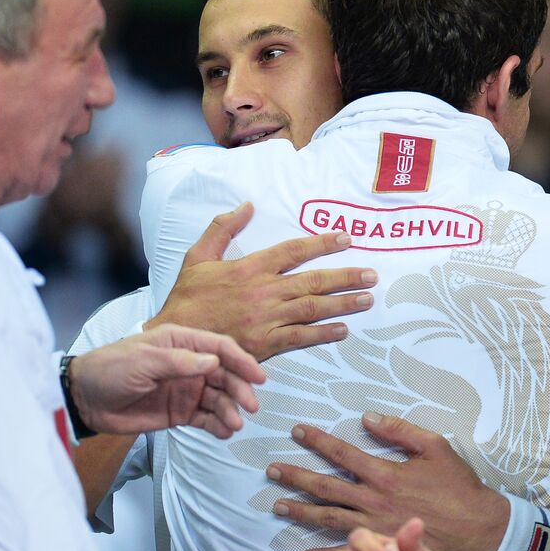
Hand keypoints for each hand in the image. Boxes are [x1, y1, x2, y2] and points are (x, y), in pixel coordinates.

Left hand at [69, 324, 264, 436]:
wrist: (85, 400)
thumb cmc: (109, 369)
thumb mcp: (142, 361)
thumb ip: (178, 362)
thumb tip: (213, 362)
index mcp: (180, 343)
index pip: (219, 348)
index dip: (241, 360)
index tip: (257, 376)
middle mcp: (188, 365)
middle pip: (224, 375)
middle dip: (239, 389)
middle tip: (250, 405)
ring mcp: (185, 390)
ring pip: (218, 399)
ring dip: (230, 410)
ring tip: (234, 424)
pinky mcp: (179, 413)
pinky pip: (206, 418)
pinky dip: (217, 425)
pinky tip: (224, 432)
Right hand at [147, 202, 377, 360]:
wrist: (177, 340)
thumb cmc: (187, 299)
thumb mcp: (197, 256)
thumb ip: (222, 228)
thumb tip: (246, 206)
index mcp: (250, 267)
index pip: (293, 250)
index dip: (322, 243)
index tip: (345, 238)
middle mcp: (263, 291)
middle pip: (313, 279)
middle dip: (346, 275)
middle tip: (371, 274)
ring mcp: (267, 319)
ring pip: (313, 308)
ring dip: (343, 303)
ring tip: (367, 298)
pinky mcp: (266, 344)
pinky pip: (302, 337)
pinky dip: (324, 333)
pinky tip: (343, 330)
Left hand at [267, 412, 507, 550]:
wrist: (477, 525)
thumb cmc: (458, 484)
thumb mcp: (435, 446)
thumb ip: (400, 431)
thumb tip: (367, 418)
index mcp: (385, 474)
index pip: (342, 454)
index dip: (317, 441)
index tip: (296, 431)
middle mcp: (373, 501)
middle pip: (325, 488)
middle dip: (296, 477)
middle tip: (271, 470)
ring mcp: (375, 527)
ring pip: (328, 519)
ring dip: (300, 512)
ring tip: (277, 506)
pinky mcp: (381, 549)